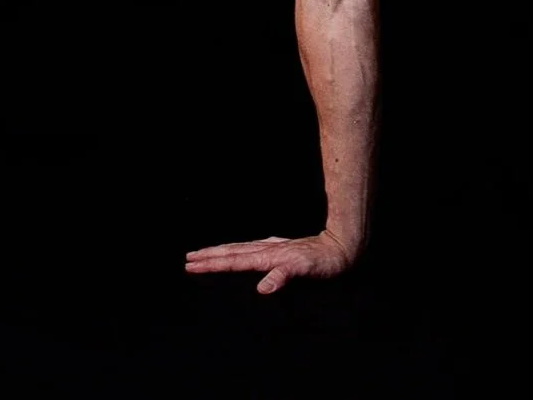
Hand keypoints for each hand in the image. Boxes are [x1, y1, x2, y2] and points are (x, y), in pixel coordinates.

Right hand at [185, 228, 356, 294]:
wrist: (344, 245)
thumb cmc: (325, 262)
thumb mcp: (306, 270)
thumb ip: (284, 276)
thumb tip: (263, 287)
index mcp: (269, 256)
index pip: (234, 260)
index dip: (213, 263)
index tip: (191, 263)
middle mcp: (269, 249)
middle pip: (233, 252)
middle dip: (210, 255)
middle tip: (188, 257)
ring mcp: (276, 247)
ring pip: (241, 248)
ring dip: (222, 251)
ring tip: (206, 252)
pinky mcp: (283, 248)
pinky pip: (253, 249)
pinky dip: (240, 251)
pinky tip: (242, 250)